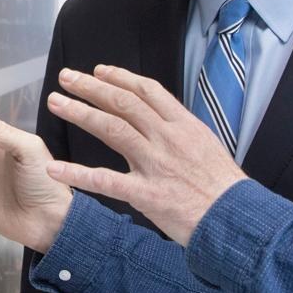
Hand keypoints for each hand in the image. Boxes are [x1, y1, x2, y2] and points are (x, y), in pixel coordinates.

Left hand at [42, 65, 245, 245]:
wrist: (237, 220)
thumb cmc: (224, 189)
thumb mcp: (207, 148)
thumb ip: (181, 133)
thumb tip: (161, 123)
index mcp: (184, 126)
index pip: (147, 91)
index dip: (120, 78)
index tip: (100, 71)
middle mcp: (168, 138)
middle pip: (123, 103)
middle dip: (91, 87)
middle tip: (67, 77)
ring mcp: (156, 164)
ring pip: (111, 129)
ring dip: (80, 113)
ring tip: (56, 102)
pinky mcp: (146, 194)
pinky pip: (105, 180)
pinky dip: (77, 174)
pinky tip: (54, 168)